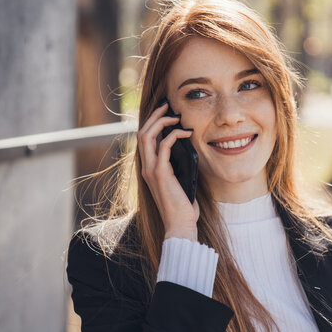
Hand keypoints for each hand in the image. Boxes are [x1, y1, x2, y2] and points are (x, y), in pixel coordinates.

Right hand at [137, 102, 199, 240]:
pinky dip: (175, 135)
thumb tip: (189, 152)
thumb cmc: (183, 208)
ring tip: (175, 115)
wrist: (180, 225)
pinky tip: (186, 133)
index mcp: (149, 170)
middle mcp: (146, 168)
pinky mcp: (161, 173)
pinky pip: (164, 146)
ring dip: (161, 121)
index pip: (145, 141)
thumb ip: (179, 168)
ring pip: (147, 136)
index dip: (152, 124)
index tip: (165, 114)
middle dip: (154, 116)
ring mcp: (151, 170)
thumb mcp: (180, 183)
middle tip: (167, 106)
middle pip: (142, 133)